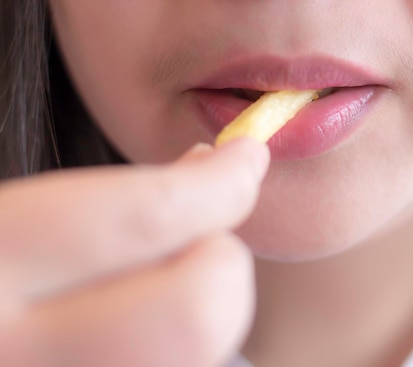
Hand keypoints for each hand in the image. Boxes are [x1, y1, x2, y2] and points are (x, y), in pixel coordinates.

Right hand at [0, 139, 268, 366]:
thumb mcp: (11, 220)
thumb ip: (108, 200)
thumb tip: (210, 166)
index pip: (143, 217)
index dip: (218, 182)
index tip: (247, 155)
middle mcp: (12, 357)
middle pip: (196, 312)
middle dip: (222, 262)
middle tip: (199, 236)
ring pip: (196, 352)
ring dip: (202, 303)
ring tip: (152, 278)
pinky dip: (177, 342)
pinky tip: (135, 321)